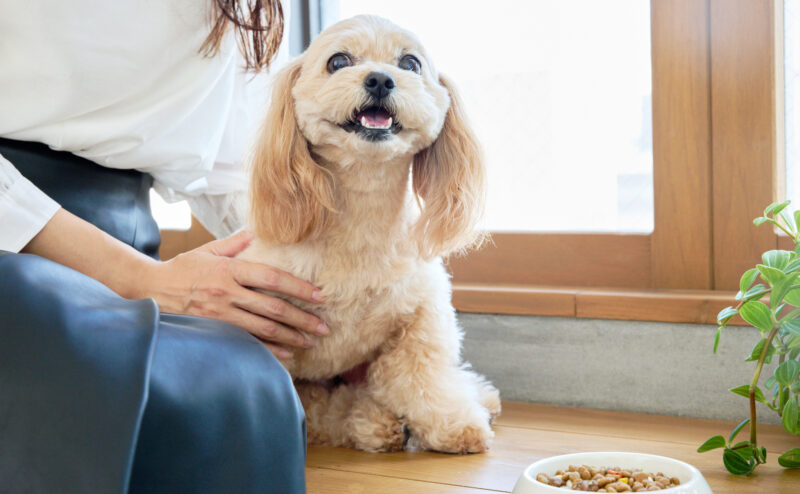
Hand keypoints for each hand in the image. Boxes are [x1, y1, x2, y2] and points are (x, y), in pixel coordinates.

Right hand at [139, 230, 328, 358]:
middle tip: (324, 327)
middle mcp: (228, 293)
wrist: (148, 290)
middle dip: (303, 319)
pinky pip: (246, 343)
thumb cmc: (182, 269)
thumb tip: (259, 230)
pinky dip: (268, 351)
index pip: (272, 278)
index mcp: (230, 270)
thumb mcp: (208, 250)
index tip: (319, 296)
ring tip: (311, 341)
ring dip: (291, 337)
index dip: (298, 288)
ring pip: (263, 329)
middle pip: (273, 308)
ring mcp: (221, 316)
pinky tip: (286, 355)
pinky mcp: (214, 331)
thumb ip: (236, 242)